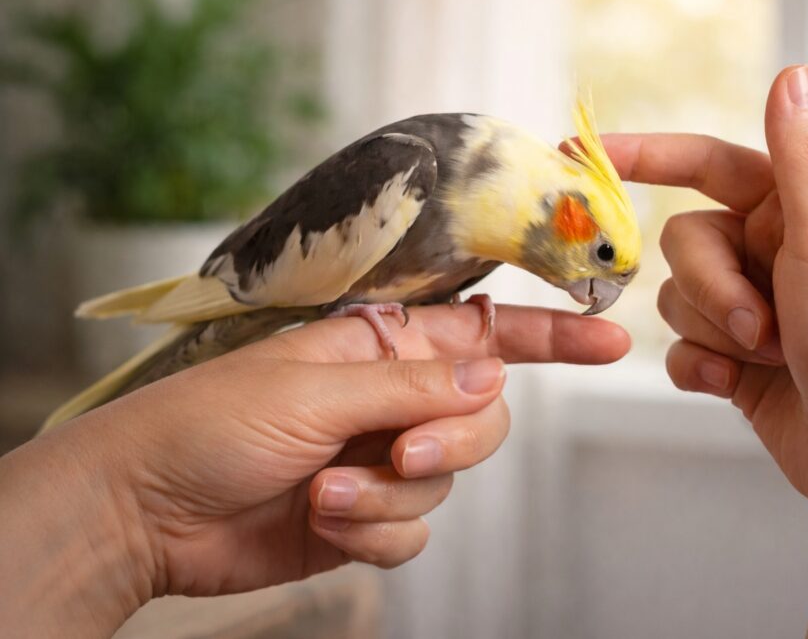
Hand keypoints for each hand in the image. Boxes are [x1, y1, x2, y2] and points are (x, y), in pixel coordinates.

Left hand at [2, 304, 628, 636]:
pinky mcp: (366, 515)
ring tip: (326, 489)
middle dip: (451, 440)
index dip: (548, 334)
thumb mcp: (313, 390)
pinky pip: (415, 530)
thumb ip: (410, 386)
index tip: (607, 338)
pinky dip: (375, 531)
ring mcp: (381, 458)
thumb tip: (490, 378)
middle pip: (481, 415)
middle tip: (403, 451)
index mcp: (378, 346)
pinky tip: (324, 519)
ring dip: (391, 492)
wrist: (146, 511)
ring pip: (448, 479)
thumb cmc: (207, 424)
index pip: (481, 331)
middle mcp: (389, 398)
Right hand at [602, 66, 807, 635]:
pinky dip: (701, 368)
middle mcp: (770, 254)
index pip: (708, 163)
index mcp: (797, 211)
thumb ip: (801, 158)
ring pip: (676, 299)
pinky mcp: (736, 362)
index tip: (588, 154)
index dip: (648, 154)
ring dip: (712, 332)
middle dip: (710, 286)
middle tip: (758, 323)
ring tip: (766, 357)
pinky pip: (681, 350)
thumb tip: (792, 73)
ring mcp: (751, 310)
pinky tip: (735, 386)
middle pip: (683, 241)